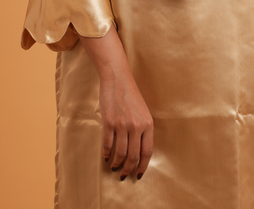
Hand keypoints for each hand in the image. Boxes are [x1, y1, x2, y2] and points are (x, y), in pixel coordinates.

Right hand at [79, 24, 153, 180]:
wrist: (118, 78)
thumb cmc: (130, 95)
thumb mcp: (142, 112)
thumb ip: (143, 130)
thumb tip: (139, 152)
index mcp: (148, 124)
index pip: (147, 152)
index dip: (142, 166)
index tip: (138, 175)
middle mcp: (137, 126)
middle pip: (133, 156)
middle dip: (128, 170)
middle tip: (123, 175)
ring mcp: (123, 125)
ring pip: (120, 154)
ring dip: (116, 164)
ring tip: (114, 167)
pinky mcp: (109, 122)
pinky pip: (107, 144)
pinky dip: (106, 154)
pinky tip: (105, 157)